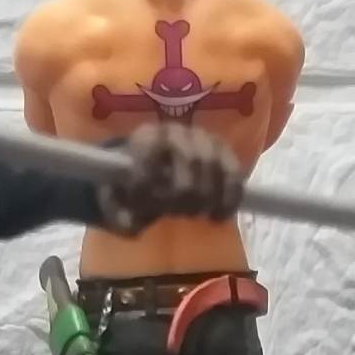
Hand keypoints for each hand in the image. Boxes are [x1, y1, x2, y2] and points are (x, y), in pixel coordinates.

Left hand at [95, 124, 244, 235]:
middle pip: (191, 159)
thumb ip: (120, 214)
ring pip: (215, 166)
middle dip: (185, 194)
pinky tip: (220, 217)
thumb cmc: (135, 187)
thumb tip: (130, 223)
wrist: (155, 174)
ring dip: (208, 197)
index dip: (149, 183)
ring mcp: (203, 139)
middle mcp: (176, 131)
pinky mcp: (224, 152)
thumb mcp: (120, 202)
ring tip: (198, 215)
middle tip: (179, 214)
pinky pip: (234, 174)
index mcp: (146, 137)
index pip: (150, 153)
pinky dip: (230, 199)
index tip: (148, 208)